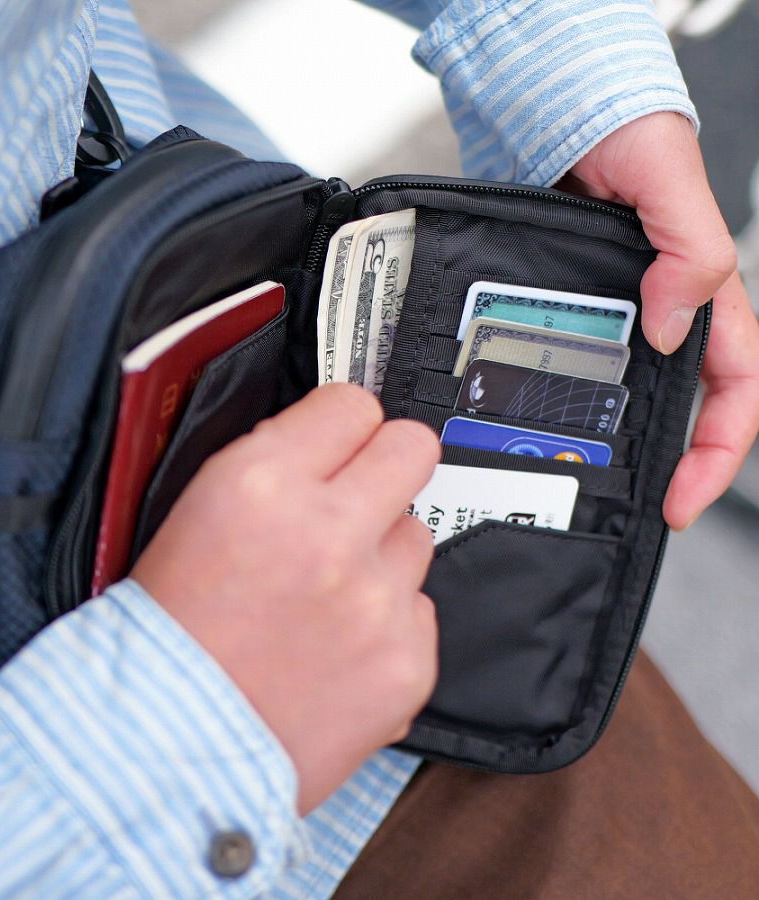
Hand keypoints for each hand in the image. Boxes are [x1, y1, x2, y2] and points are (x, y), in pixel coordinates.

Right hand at [131, 383, 439, 813]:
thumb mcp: (194, 517)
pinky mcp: (408, 661)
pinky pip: (421, 609)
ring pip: (417, 535)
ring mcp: (377, 601)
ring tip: (327, 595)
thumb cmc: (168, 641)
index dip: (342, 423)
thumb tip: (327, 442)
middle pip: (412, 448)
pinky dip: (388, 622)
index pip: (350, 404)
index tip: (340, 440)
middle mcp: (329, 534)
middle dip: (386, 463)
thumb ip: (272, 464)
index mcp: (262, 486)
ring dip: (381, 554)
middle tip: (359, 496)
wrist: (169, 751)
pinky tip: (339, 647)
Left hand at [558, 112, 758, 528]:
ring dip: (617, 440)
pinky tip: (540, 424)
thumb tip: (671, 327)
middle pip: (683, 406)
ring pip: (629, 394)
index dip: (716, 451)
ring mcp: (618, 318)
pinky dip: (567, 399)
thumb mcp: (672, 186)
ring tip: (582, 483)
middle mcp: (664, 316)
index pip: (734, 389)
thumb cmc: (628, 137)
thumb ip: (689, 251)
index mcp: (708, 298)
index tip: (683, 497)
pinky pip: (578, 365)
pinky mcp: (574, 313)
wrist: (563, 120)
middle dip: (670, 464)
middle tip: (634, 509)